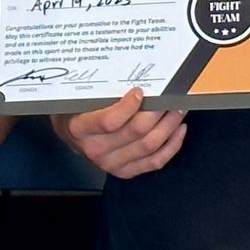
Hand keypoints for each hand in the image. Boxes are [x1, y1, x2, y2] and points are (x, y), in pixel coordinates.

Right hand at [52, 88, 185, 177]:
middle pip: (136, 132)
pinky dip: (172, 146)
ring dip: (168, 126)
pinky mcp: (125, 172)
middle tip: (169, 97)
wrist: (70, 137)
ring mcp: (112, 164)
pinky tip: (178, 130)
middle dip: (157, 112)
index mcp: (80, 130)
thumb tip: (132, 78)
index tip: (140, 91)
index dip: (129, 106)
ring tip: (177, 110)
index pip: (110, 121)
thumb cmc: (74, 113)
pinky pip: (155, 161)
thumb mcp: (75, 99)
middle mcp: (96, 150)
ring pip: (149, 146)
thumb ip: (98, 92)